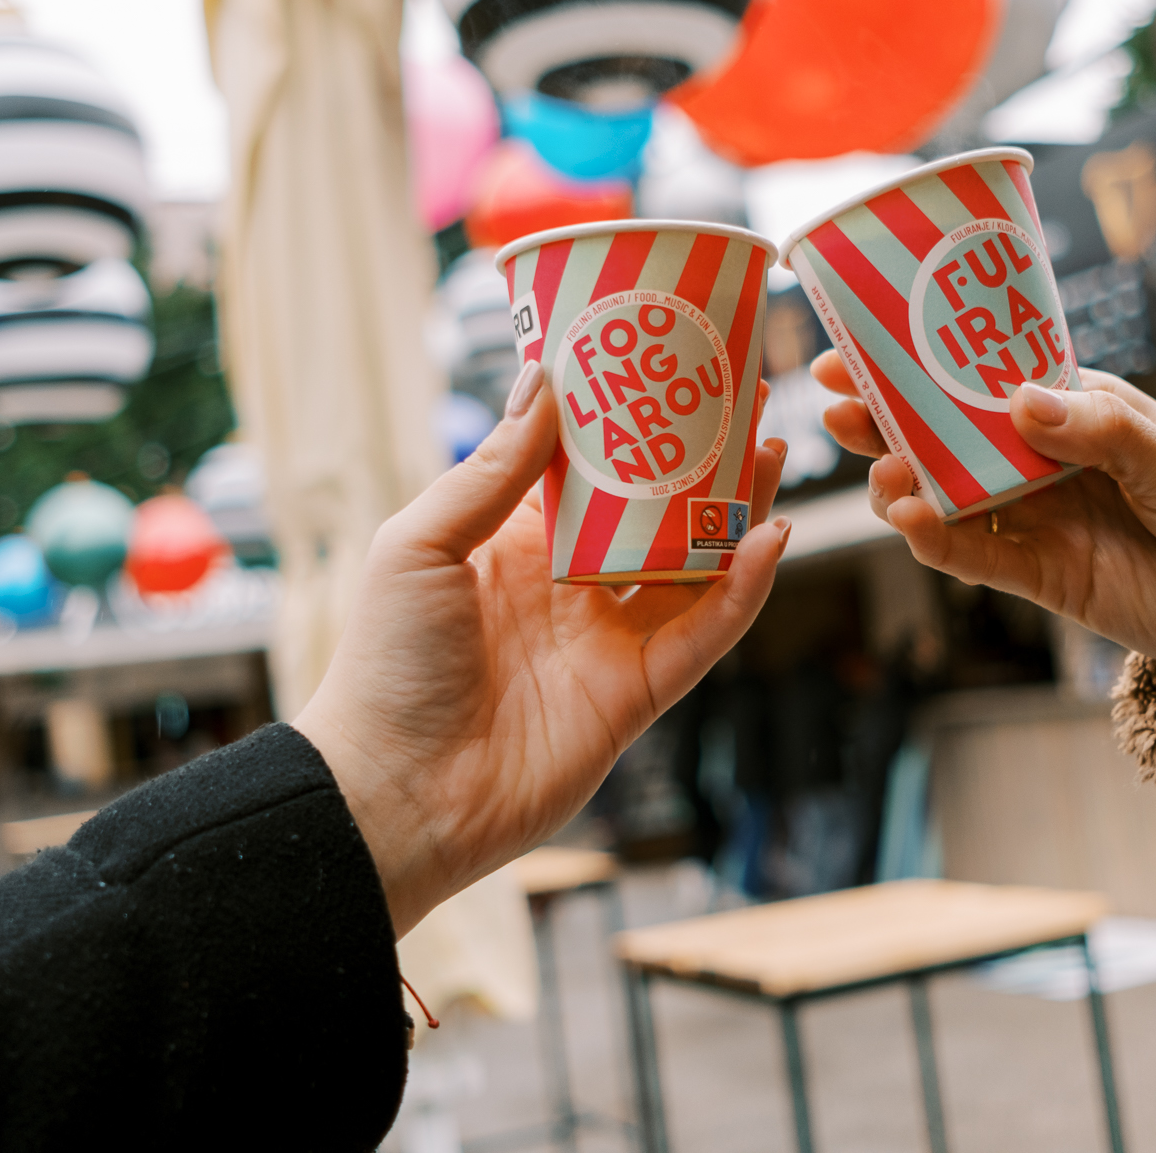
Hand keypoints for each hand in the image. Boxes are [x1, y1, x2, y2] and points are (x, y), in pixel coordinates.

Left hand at [294, 364, 788, 935]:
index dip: (633, 420)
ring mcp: (609, 639)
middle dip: (701, 459)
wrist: (393, 790)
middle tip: (745, 397)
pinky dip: (741, 590)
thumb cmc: (386, 664)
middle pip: (656, 510)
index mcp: (516, 544)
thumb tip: (544, 380)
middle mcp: (571, 586)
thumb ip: (493, 471)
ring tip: (770, 453)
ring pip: (694, 564)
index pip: (590, 468)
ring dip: (736, 512)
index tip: (668, 364)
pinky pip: (703, 633)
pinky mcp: (637, 693)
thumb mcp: (423, 544)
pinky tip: (768, 540)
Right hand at [813, 351, 1155, 677]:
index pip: (978, 376)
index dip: (914, 362)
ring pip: (946, 495)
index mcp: (1074, 406)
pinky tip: (910, 522)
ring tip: (880, 476)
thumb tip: (1021, 401)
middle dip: (887, 420)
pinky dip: (936, 543)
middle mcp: (1044, 458)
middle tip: (838, 410)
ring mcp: (1039, 519)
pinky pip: (976, 558)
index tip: (855, 347)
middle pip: (944, 435)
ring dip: (902, 483)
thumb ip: (1103, 433)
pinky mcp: (1044, 579)